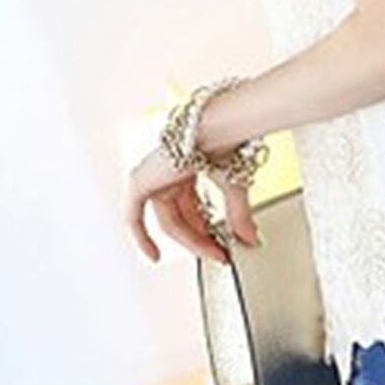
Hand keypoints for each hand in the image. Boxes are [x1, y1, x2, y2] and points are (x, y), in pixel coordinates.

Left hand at [125, 143, 260, 266]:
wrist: (218, 129)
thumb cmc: (226, 142)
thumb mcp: (234, 186)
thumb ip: (238, 216)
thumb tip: (250, 238)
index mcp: (186, 166)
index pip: (191, 208)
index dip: (208, 231)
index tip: (222, 248)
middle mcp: (167, 171)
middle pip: (181, 217)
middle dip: (201, 238)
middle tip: (218, 254)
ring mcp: (152, 176)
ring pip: (167, 220)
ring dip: (188, 240)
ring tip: (207, 253)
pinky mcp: (140, 182)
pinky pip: (134, 217)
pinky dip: (141, 238)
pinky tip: (153, 256)